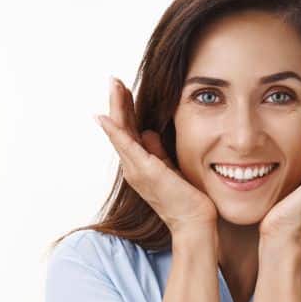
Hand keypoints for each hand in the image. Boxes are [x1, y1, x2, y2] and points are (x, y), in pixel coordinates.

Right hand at [94, 77, 217, 234]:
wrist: (194, 221)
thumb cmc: (185, 197)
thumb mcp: (169, 167)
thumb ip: (157, 150)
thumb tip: (148, 132)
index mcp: (140, 164)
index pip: (128, 131)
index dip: (125, 109)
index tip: (124, 89)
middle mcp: (133, 167)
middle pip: (120, 129)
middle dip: (118, 103)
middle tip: (114, 80)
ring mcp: (137, 170)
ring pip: (121, 133)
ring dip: (117, 108)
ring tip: (114, 86)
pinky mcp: (146, 171)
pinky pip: (127, 146)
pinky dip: (116, 131)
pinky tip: (107, 117)